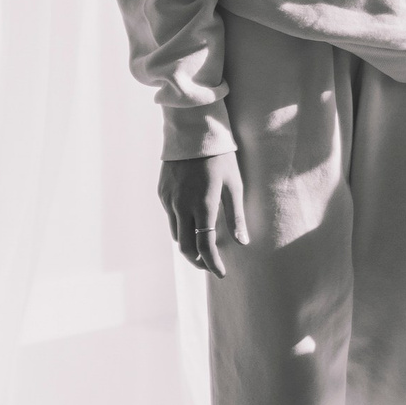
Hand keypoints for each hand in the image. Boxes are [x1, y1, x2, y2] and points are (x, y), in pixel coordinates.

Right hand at [158, 152, 248, 276]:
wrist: (192, 131)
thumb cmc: (220, 157)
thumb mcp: (234, 185)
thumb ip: (236, 215)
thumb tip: (243, 242)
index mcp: (203, 205)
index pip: (205, 245)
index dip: (212, 263)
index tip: (220, 273)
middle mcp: (182, 206)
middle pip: (185, 247)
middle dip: (197, 261)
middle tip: (210, 265)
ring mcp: (169, 200)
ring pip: (176, 234)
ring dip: (188, 245)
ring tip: (202, 247)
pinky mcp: (162, 193)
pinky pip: (170, 217)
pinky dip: (181, 226)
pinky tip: (192, 223)